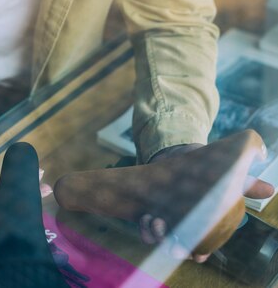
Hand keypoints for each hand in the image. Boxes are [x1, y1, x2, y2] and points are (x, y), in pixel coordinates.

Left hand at [140, 143, 273, 263]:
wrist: (178, 156)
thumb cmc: (205, 170)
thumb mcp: (226, 175)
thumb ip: (246, 185)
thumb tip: (271, 189)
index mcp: (202, 225)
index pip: (202, 248)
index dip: (200, 251)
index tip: (197, 252)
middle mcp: (184, 228)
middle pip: (179, 249)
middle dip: (174, 245)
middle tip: (171, 231)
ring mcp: (166, 223)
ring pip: (161, 241)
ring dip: (157, 235)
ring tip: (156, 220)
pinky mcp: (150, 214)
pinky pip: (145, 230)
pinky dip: (144, 228)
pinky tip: (146, 217)